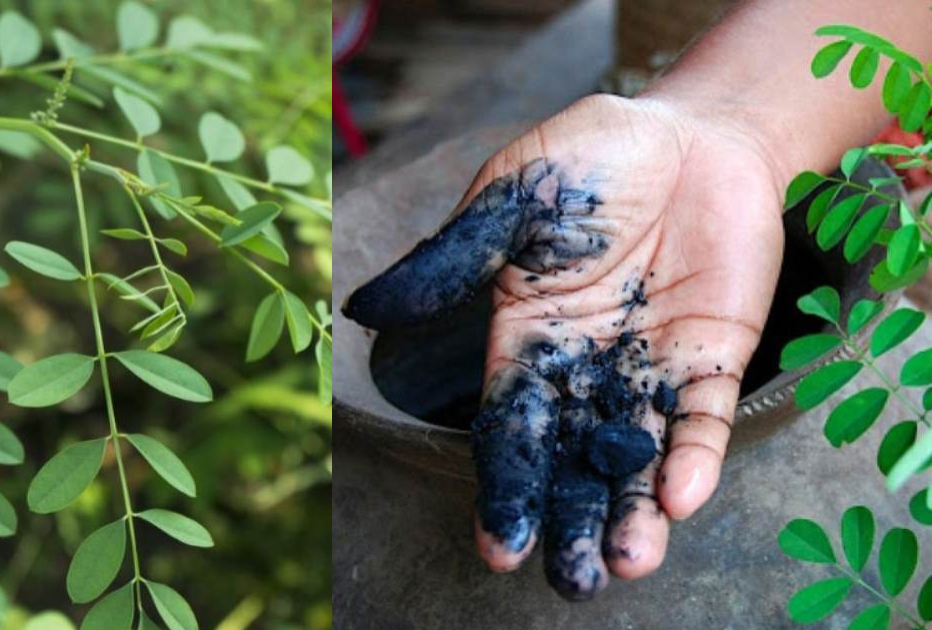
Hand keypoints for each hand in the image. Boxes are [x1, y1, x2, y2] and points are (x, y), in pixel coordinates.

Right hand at [343, 94, 785, 599]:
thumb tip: (367, 309)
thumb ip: (453, 258)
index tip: (500, 544)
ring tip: (628, 562)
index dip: (505, 486)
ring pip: (638, 456)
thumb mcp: (511, 199)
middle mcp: (584, 370)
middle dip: (571, 521)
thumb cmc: (589, 159)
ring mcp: (650, 369)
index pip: (509, 427)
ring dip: (635, 511)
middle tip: (574, 580)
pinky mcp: (712, 358)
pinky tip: (682, 496)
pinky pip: (703, 418)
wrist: (691, 133)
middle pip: (572, 461)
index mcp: (525, 341)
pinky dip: (695, 458)